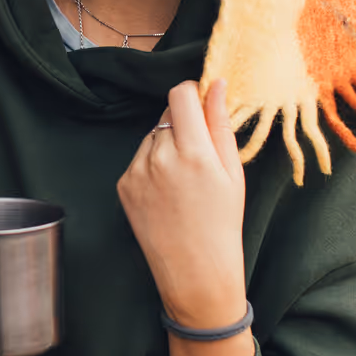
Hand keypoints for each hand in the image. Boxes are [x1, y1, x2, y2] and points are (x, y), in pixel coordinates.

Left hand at [118, 79, 246, 329]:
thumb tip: (216, 83)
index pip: (180, 94)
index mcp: (193, 152)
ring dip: (166, 144)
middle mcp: (160, 157)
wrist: (194, 271)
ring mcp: (137, 172)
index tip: (201, 104)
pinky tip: (167, 192)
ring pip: (153, 136)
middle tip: (199, 155)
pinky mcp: (123, 185)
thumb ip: (221, 124)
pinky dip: (152, 165)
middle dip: (183, 123)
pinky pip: (139, 158)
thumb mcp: (232, 172)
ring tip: (183, 180)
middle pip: (167, 114)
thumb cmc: (222, 223)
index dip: (192, 93)